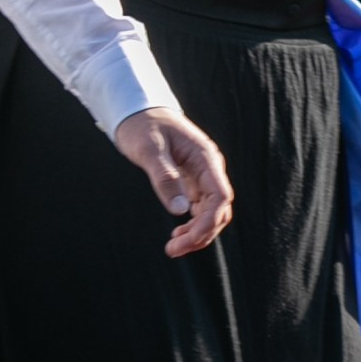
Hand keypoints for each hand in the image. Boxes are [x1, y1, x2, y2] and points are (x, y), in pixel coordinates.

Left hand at [114, 105, 233, 258]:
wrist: (140, 112)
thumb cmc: (144, 126)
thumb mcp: (149, 149)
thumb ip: (165, 178)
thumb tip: (180, 210)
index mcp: (206, 159)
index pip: (220, 198)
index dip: (207, 224)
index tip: (185, 240)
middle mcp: (210, 169)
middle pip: (220, 211)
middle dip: (201, 234)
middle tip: (172, 249)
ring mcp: (204, 176)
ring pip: (212, 213)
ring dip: (198, 232)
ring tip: (173, 245)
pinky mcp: (194, 181)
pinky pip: (202, 208)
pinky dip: (193, 224)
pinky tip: (178, 232)